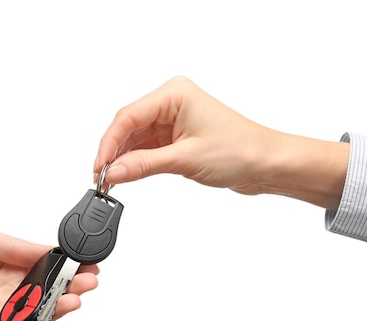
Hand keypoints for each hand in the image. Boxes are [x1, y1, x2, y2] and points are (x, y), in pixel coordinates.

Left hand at [0, 223, 98, 320]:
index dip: (70, 269)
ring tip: (72, 301)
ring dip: (56, 310)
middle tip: (87, 284)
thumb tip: (51, 249)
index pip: (49, 269)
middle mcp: (8, 287)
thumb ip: (16, 248)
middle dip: (71, 289)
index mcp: (11, 263)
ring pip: (34, 315)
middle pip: (47, 293)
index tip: (90, 266)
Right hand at [94, 76, 348, 209]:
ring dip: (124, 158)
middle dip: (114, 152)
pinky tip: (127, 174)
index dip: (109, 143)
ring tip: (111, 179)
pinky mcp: (176, 137)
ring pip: (136, 138)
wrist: (267, 164)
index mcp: (174, 94)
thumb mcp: (185, 159)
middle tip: (101, 177)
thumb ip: (144, 165)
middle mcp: (172, 103)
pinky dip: (136, 162)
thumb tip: (114, 172)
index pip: (129, 116)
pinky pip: (147, 148)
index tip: (99, 166)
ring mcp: (174, 120)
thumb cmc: (240, 150)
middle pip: (129, 126)